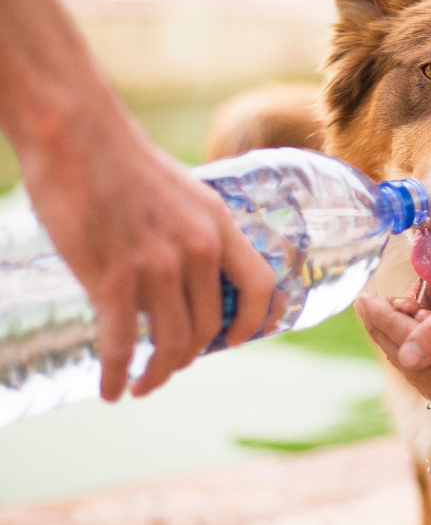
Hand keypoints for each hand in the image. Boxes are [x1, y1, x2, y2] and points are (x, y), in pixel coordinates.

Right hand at [21, 117, 274, 400]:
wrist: (77, 135)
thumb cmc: (124, 162)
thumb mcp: (184, 193)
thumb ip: (195, 232)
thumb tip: (192, 274)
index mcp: (219, 225)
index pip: (260, 285)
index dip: (256, 321)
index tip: (237, 341)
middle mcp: (197, 249)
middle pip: (209, 326)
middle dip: (191, 356)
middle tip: (171, 365)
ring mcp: (157, 267)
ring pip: (171, 343)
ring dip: (158, 373)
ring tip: (142, 383)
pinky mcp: (112, 279)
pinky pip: (122, 346)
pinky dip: (117, 375)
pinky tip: (110, 389)